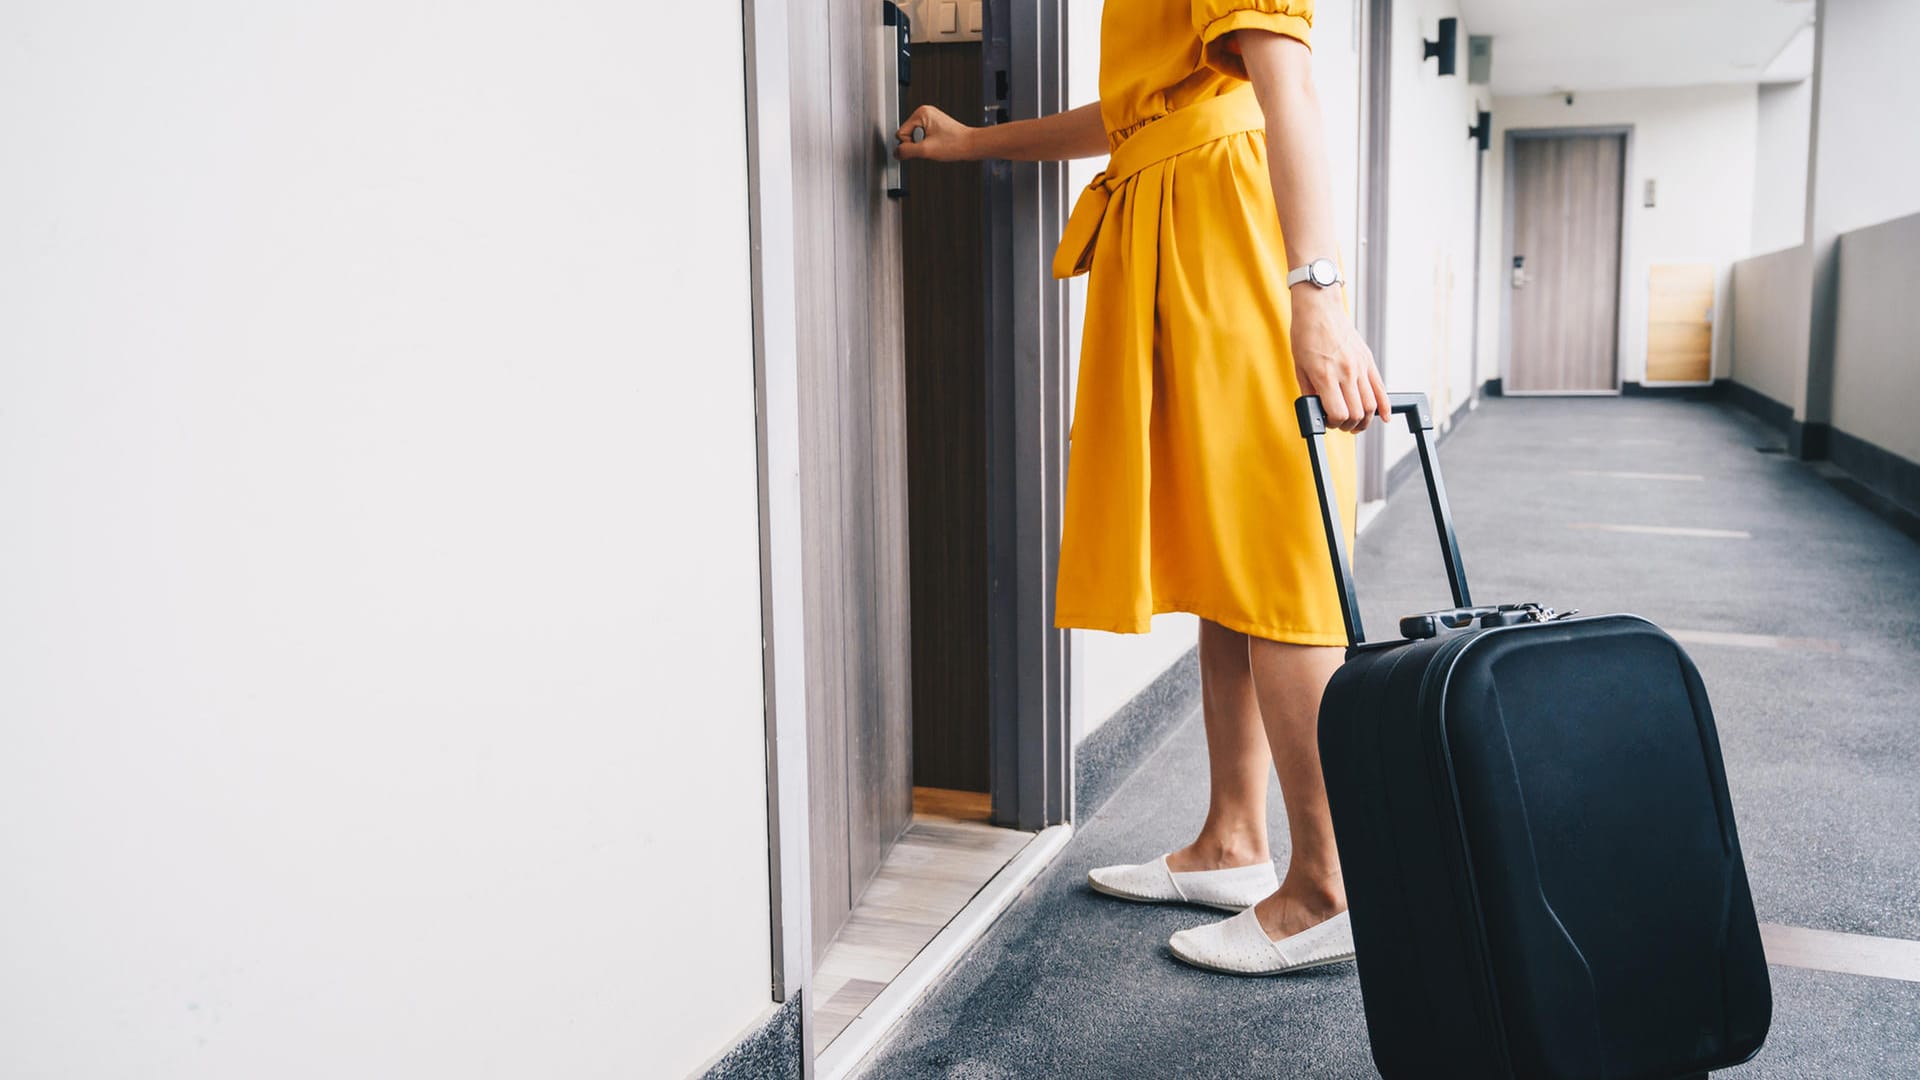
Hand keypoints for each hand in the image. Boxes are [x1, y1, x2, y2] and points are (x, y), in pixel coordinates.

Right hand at [896, 105, 973, 161]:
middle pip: (907, 134)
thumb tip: (896, 153)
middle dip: (917, 144)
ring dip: (923, 145)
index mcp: (921, 113)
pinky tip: (938, 144)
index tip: (924, 146)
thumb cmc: (955, 144)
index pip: (901, 134)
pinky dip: (927, 144)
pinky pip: (922, 137)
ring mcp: (930, 118)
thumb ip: (906, 151)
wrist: (970, 145)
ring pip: (915, 137)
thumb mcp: (926, 150)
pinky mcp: (934, 124)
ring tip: (936, 145)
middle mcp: (925, 112)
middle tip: (931, 146)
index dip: (910, 145)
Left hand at [1289, 286, 1388, 432]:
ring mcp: (1360, 367)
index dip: (1333, 424)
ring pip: (1370, 405)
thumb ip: (1310, 392)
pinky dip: (1384, 406)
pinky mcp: (1368, 361)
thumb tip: (1317, 411)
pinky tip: (1384, 417)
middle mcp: (1346, 373)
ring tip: (1356, 423)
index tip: (1327, 422)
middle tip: (1340, 424)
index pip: (1338, 413)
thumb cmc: (1306, 335)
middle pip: (1356, 413)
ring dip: (1364, 420)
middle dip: (1348, 425)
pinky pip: (1380, 389)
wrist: (1319, 309)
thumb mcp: (1299, 368)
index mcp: (1326, 376)